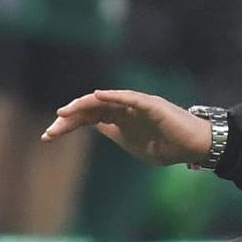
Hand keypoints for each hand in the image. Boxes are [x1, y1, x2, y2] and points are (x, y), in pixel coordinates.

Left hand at [40, 89, 211, 167]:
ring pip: (104, 101)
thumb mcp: (132, 144)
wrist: (193, 146)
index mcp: (118, 119)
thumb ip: (114, 134)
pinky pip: (130, 98)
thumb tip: (95, 126)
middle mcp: (123, 108)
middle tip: (50, 132)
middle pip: (90, 109)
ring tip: (64, 113)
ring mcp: (136, 105)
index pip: (87, 118)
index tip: (48, 136)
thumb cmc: (167, 146)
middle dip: (68, 119)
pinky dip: (114, 95)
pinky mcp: (151, 105)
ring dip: (83, 105)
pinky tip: (97, 96)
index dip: (67, 125)